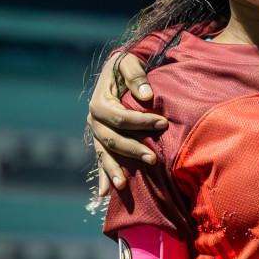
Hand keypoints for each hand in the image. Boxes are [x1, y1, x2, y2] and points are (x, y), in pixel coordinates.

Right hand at [87, 50, 166, 194]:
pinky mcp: (103, 141)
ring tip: (124, 186)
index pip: (120, 117)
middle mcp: (94, 120)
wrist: (116, 72)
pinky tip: (104, 194)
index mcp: (99, 103)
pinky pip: (101, 160)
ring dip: (114, 170)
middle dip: (133, 150)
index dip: (141, 122)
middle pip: (112, 139)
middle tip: (154, 159)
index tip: (164, 124)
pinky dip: (103, 176)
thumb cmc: (125, 68)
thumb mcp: (130, 64)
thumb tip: (147, 96)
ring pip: (104, 154)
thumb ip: (137, 77)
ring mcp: (97, 133)